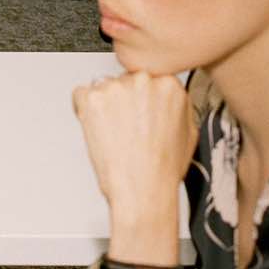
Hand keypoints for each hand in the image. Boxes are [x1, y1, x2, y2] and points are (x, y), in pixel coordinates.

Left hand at [73, 72, 195, 241]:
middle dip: (123, 101)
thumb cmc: (162, 168)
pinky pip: (81, 96)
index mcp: (169, 85)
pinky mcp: (92, 98)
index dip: (141, 100)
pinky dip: (84, 111)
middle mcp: (142, 81)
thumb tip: (165, 98)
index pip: (147, 79)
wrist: (143, 189)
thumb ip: (176, 106)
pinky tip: (100, 131)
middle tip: (127, 128)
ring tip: (116, 134)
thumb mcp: (187, 131)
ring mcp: (115, 87)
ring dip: (105, 106)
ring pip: (103, 88)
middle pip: (124, 81)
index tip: (140, 114)